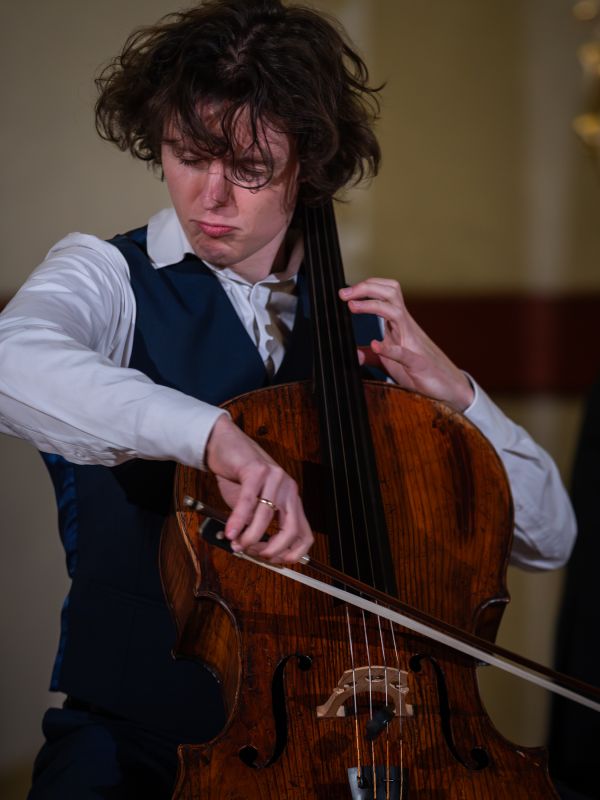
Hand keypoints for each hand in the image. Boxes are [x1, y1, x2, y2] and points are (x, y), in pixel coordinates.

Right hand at [204, 414, 313, 563]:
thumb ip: (255, 525)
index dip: (293, 554)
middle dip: (272, 549)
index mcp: (291, 499)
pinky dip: (238, 521)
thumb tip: (250, 551)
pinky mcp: (257, 470)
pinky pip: (248, 502)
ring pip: (266, 517)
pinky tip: (231, 531)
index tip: (274, 562)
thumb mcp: (252, 505)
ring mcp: (275, 478)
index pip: (304, 534)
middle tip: (254, 554)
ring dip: (249, 537)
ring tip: (236, 544)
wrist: (224, 445)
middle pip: (291, 529)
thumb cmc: (238, 476)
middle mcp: (288, 488)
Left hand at [339, 278, 473, 411]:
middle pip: (390, 293)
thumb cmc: (420, 371)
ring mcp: (413, 343)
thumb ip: (373, 356)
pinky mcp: (418, 363)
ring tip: (353, 307)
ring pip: (396, 312)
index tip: (344, 293)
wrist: (450, 388)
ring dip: (372, 306)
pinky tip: (375, 345)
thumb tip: (354, 353)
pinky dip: (389, 348)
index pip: (385, 293)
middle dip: (366, 287)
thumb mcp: (391, 362)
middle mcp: (406, 327)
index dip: (365, 288)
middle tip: (344, 293)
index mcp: (399, 324)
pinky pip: (404, 352)